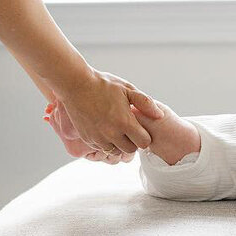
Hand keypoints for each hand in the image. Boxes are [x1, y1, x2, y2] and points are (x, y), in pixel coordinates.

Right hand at [44, 68, 163, 160]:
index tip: (140, 127)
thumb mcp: (127, 89)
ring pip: (115, 151)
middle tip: (128, 128)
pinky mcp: (87, 139)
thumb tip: (160, 116)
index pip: (144, 142)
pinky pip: (101, 148)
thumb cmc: (104, 85)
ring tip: (116, 127)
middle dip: (132, 141)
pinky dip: (105, 142)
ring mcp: (98, 138)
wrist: (76, 85)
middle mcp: (111, 134)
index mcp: (124, 122)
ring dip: (118, 143)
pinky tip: (104, 128)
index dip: (144, 135)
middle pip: (130, 150)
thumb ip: (145, 103)